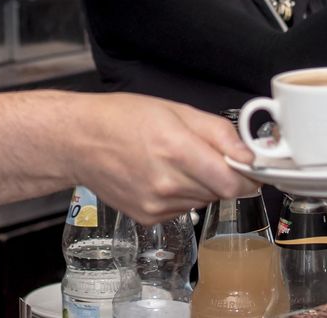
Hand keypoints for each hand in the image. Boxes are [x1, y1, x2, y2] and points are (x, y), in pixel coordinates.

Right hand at [67, 93, 257, 223]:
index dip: (247, 176)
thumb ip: (217, 131)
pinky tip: (158, 175)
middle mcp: (168, 182)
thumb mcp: (173, 108)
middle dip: (220, 174)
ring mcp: (157, 204)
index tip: (248, 167)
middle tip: (199, 153)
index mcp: (177, 149)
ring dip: (199, 185)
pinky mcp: (148, 217)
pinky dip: (179, 194)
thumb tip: (248, 153)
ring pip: (202, 201)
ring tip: (172, 161)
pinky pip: (182, 209)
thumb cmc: (120, 118)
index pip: (234, 182)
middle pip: (220, 192)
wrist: (78, 140)